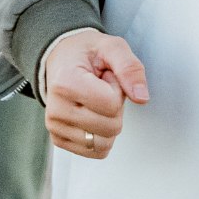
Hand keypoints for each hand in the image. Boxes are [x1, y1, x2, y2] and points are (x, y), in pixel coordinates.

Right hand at [44, 31, 148, 159]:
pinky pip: (96, 152)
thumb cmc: (86, 53)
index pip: (112, 105)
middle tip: (102, 88)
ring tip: (97, 100)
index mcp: (66, 83)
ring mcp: (56, 127)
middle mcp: (56, 109)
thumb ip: (130, 68)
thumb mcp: (112, 46)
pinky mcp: (59, 140)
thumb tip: (141, 98)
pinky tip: (91, 113)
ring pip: (104, 144)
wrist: (61, 59)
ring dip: (109, 122)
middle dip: (115, 107)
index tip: (105, 77)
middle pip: (111, 127)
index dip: (118, 89)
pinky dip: (102, 134)